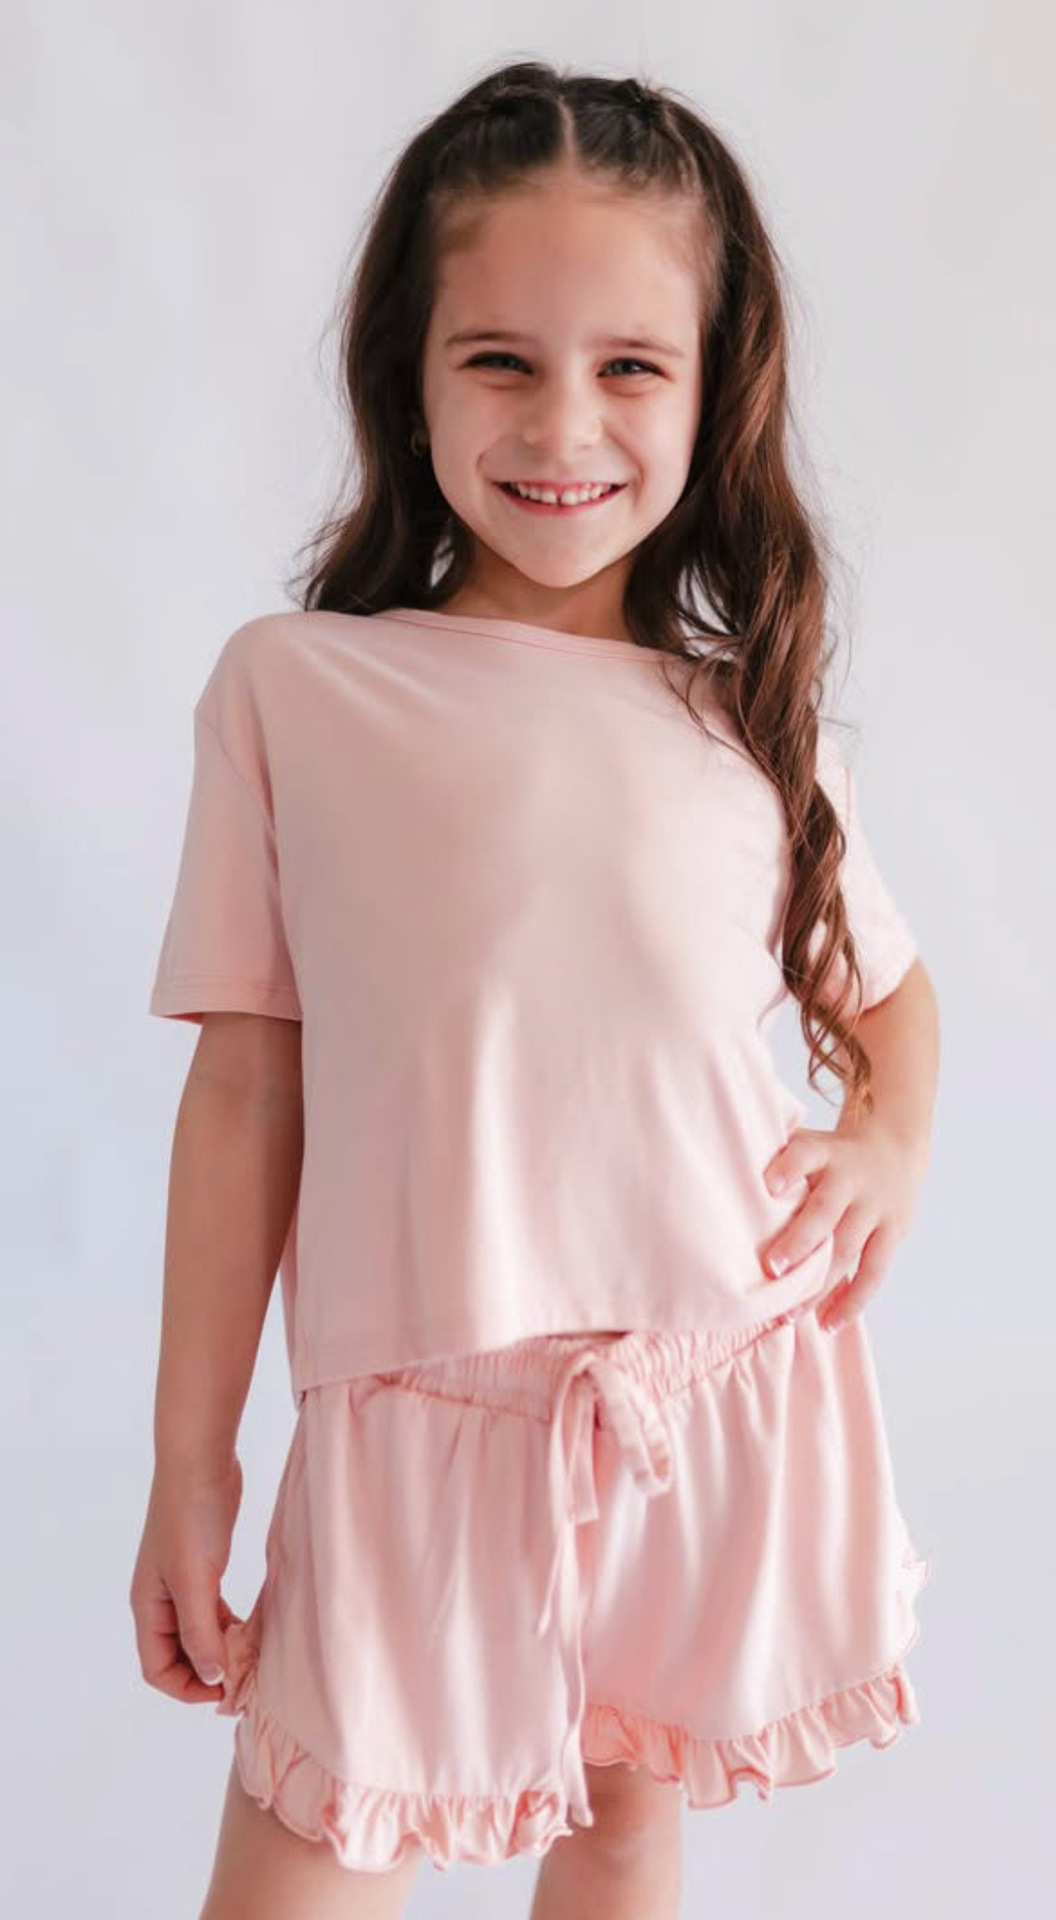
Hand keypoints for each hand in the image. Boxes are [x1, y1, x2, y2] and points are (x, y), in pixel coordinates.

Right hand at [129, 1454, 244, 1702]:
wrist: (200, 1461)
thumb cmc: (191, 1517)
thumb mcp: (195, 1580)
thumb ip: (200, 1631)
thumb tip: (211, 1679)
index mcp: (148, 1607)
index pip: (157, 1669)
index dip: (188, 1688)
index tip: (227, 1689)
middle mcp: (160, 1600)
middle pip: (178, 1656)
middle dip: (207, 1672)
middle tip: (246, 1677)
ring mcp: (182, 1583)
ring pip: (198, 1634)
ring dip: (221, 1649)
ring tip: (252, 1656)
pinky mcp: (203, 1567)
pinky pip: (213, 1611)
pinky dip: (229, 1625)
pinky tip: (252, 1627)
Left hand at [761, 1119, 926, 1330]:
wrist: (894, 1147)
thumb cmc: (831, 1155)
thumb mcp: (810, 1143)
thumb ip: (774, 1158)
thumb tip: (721, 1180)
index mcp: (826, 1152)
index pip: (807, 1154)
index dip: (789, 1168)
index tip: (768, 1186)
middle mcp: (851, 1178)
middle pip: (825, 1211)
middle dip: (799, 1243)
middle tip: (772, 1269)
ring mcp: (875, 1207)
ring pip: (847, 1248)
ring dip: (819, 1284)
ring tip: (790, 1314)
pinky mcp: (893, 1232)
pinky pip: (873, 1272)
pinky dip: (852, 1301)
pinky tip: (828, 1322)